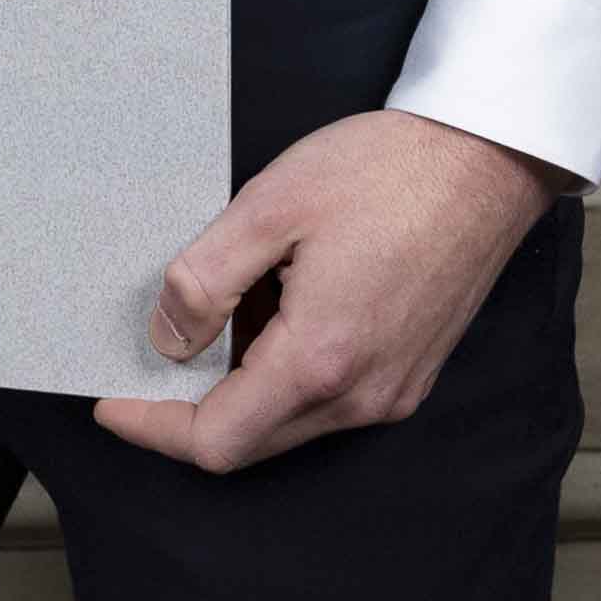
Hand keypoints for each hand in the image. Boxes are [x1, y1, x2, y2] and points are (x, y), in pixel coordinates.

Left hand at [89, 108, 569, 476]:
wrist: (487, 158)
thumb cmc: (388, 170)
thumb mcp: (270, 205)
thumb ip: (204, 280)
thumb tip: (167, 339)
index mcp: (320, 360)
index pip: (216, 441)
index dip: (153, 426)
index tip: (113, 400)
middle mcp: (362, 396)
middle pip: (250, 442)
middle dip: (192, 409)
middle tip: (155, 352)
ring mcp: (393, 392)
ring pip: (289, 424)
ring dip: (242, 387)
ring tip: (228, 307)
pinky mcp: (411, 376)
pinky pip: (328, 402)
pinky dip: (285, 374)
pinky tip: (278, 309)